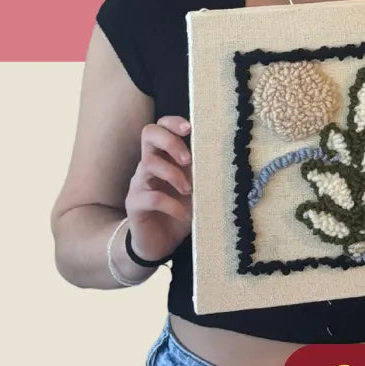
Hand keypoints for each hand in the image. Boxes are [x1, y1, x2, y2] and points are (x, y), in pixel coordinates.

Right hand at [125, 116, 192, 262]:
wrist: (160, 242)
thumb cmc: (181, 208)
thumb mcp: (196, 186)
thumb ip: (203, 169)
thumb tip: (229, 154)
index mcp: (163, 155)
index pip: (159, 126)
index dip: (172, 122)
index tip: (190, 129)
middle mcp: (148, 164)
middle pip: (149, 134)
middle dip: (171, 141)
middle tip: (189, 159)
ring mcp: (139, 183)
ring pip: (148, 163)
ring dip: (174, 174)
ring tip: (189, 191)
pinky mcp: (134, 204)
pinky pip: (151, 198)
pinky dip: (172, 205)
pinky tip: (185, 214)